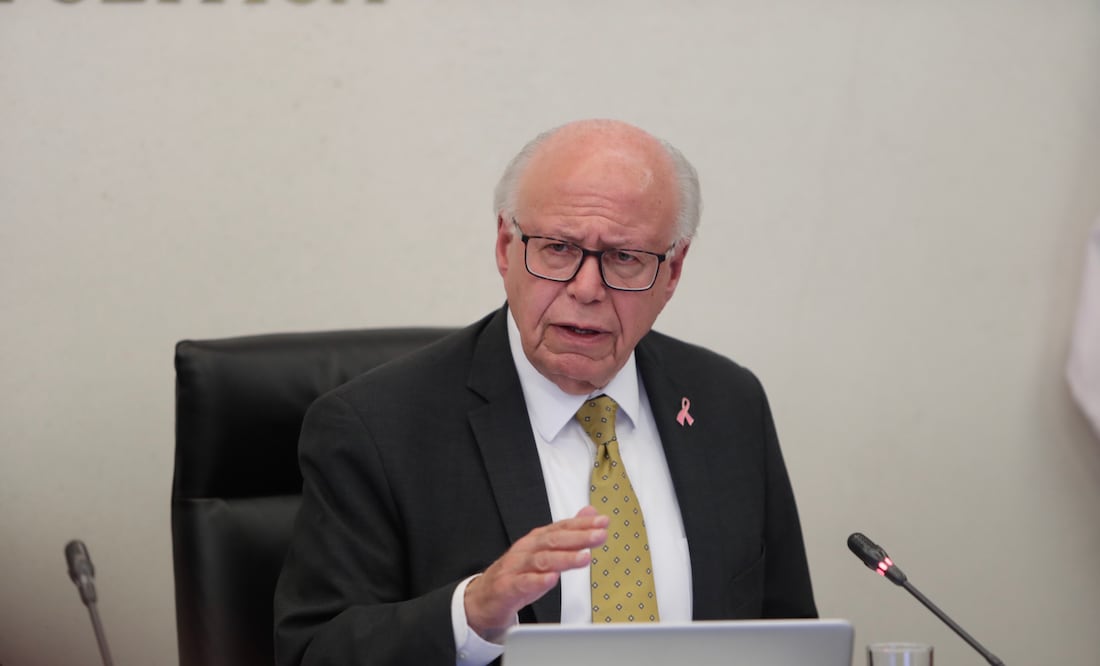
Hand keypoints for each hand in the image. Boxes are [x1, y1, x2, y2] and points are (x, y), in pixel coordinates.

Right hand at [464, 506, 607, 640]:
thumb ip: (567, 533)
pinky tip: (552, 579)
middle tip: (599, 536)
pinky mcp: (507, 587)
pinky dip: (538, 581)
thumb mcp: (544, 551)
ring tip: (584, 557)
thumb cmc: (517, 573)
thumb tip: (589, 513)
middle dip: (578, 537)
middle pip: (553, 540)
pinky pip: (523, 583)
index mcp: (536, 540)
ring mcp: (515, 567)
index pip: (561, 527)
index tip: (602, 522)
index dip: (582, 524)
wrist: (484, 597)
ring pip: (541, 560)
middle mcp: (526, 550)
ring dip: (564, 558)